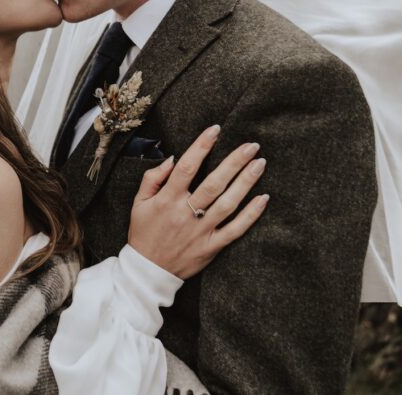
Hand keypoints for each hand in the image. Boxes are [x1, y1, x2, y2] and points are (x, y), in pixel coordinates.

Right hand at [127, 125, 268, 278]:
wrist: (148, 270)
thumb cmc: (144, 233)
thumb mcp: (138, 203)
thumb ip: (153, 178)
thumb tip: (171, 158)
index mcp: (167, 200)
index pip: (186, 167)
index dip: (201, 146)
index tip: (215, 130)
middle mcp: (185, 213)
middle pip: (213, 183)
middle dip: (234, 162)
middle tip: (251, 146)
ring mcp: (201, 231)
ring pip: (227, 203)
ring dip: (246, 182)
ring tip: (260, 164)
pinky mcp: (212, 246)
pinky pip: (235, 229)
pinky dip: (250, 214)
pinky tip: (263, 198)